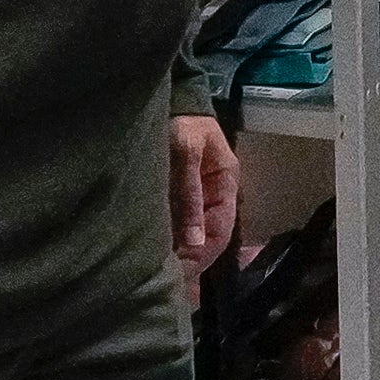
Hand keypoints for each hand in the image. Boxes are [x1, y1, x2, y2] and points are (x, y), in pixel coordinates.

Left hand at [168, 114, 241, 300]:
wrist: (168, 98)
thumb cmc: (180, 121)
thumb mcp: (185, 153)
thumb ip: (189, 195)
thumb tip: (195, 242)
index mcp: (226, 184)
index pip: (221, 230)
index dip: (203, 254)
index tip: (179, 273)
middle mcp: (214, 196)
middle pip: (208, 238)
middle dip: (190, 260)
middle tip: (164, 282)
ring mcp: (196, 198)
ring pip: (192, 235)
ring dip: (178, 253)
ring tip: (156, 274)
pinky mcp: (177, 198)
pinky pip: (177, 226)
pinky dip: (167, 242)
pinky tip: (152, 255)